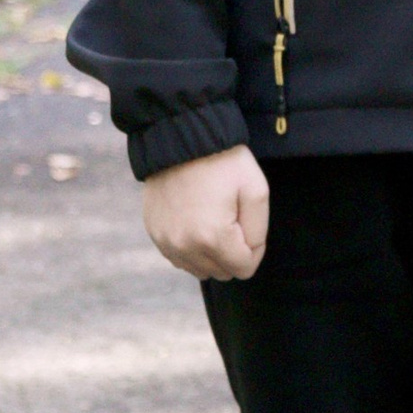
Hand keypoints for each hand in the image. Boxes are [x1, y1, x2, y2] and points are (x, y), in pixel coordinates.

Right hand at [142, 144, 269, 279]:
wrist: (182, 139)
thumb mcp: (256, 191)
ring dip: (212, 254)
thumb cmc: (224, 162)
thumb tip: (246, 256)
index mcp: (213, 238)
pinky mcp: (154, 233)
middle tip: (232, 218)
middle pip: (222, 273)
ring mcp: (166, 241)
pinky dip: (192, 248)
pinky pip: (180, 258)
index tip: (248, 222)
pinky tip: (197, 222)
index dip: (255, 249)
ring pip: (199, 269)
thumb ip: (258, 232)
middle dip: (233, 252)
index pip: (244, 269)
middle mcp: (185, 246)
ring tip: (214, 220)